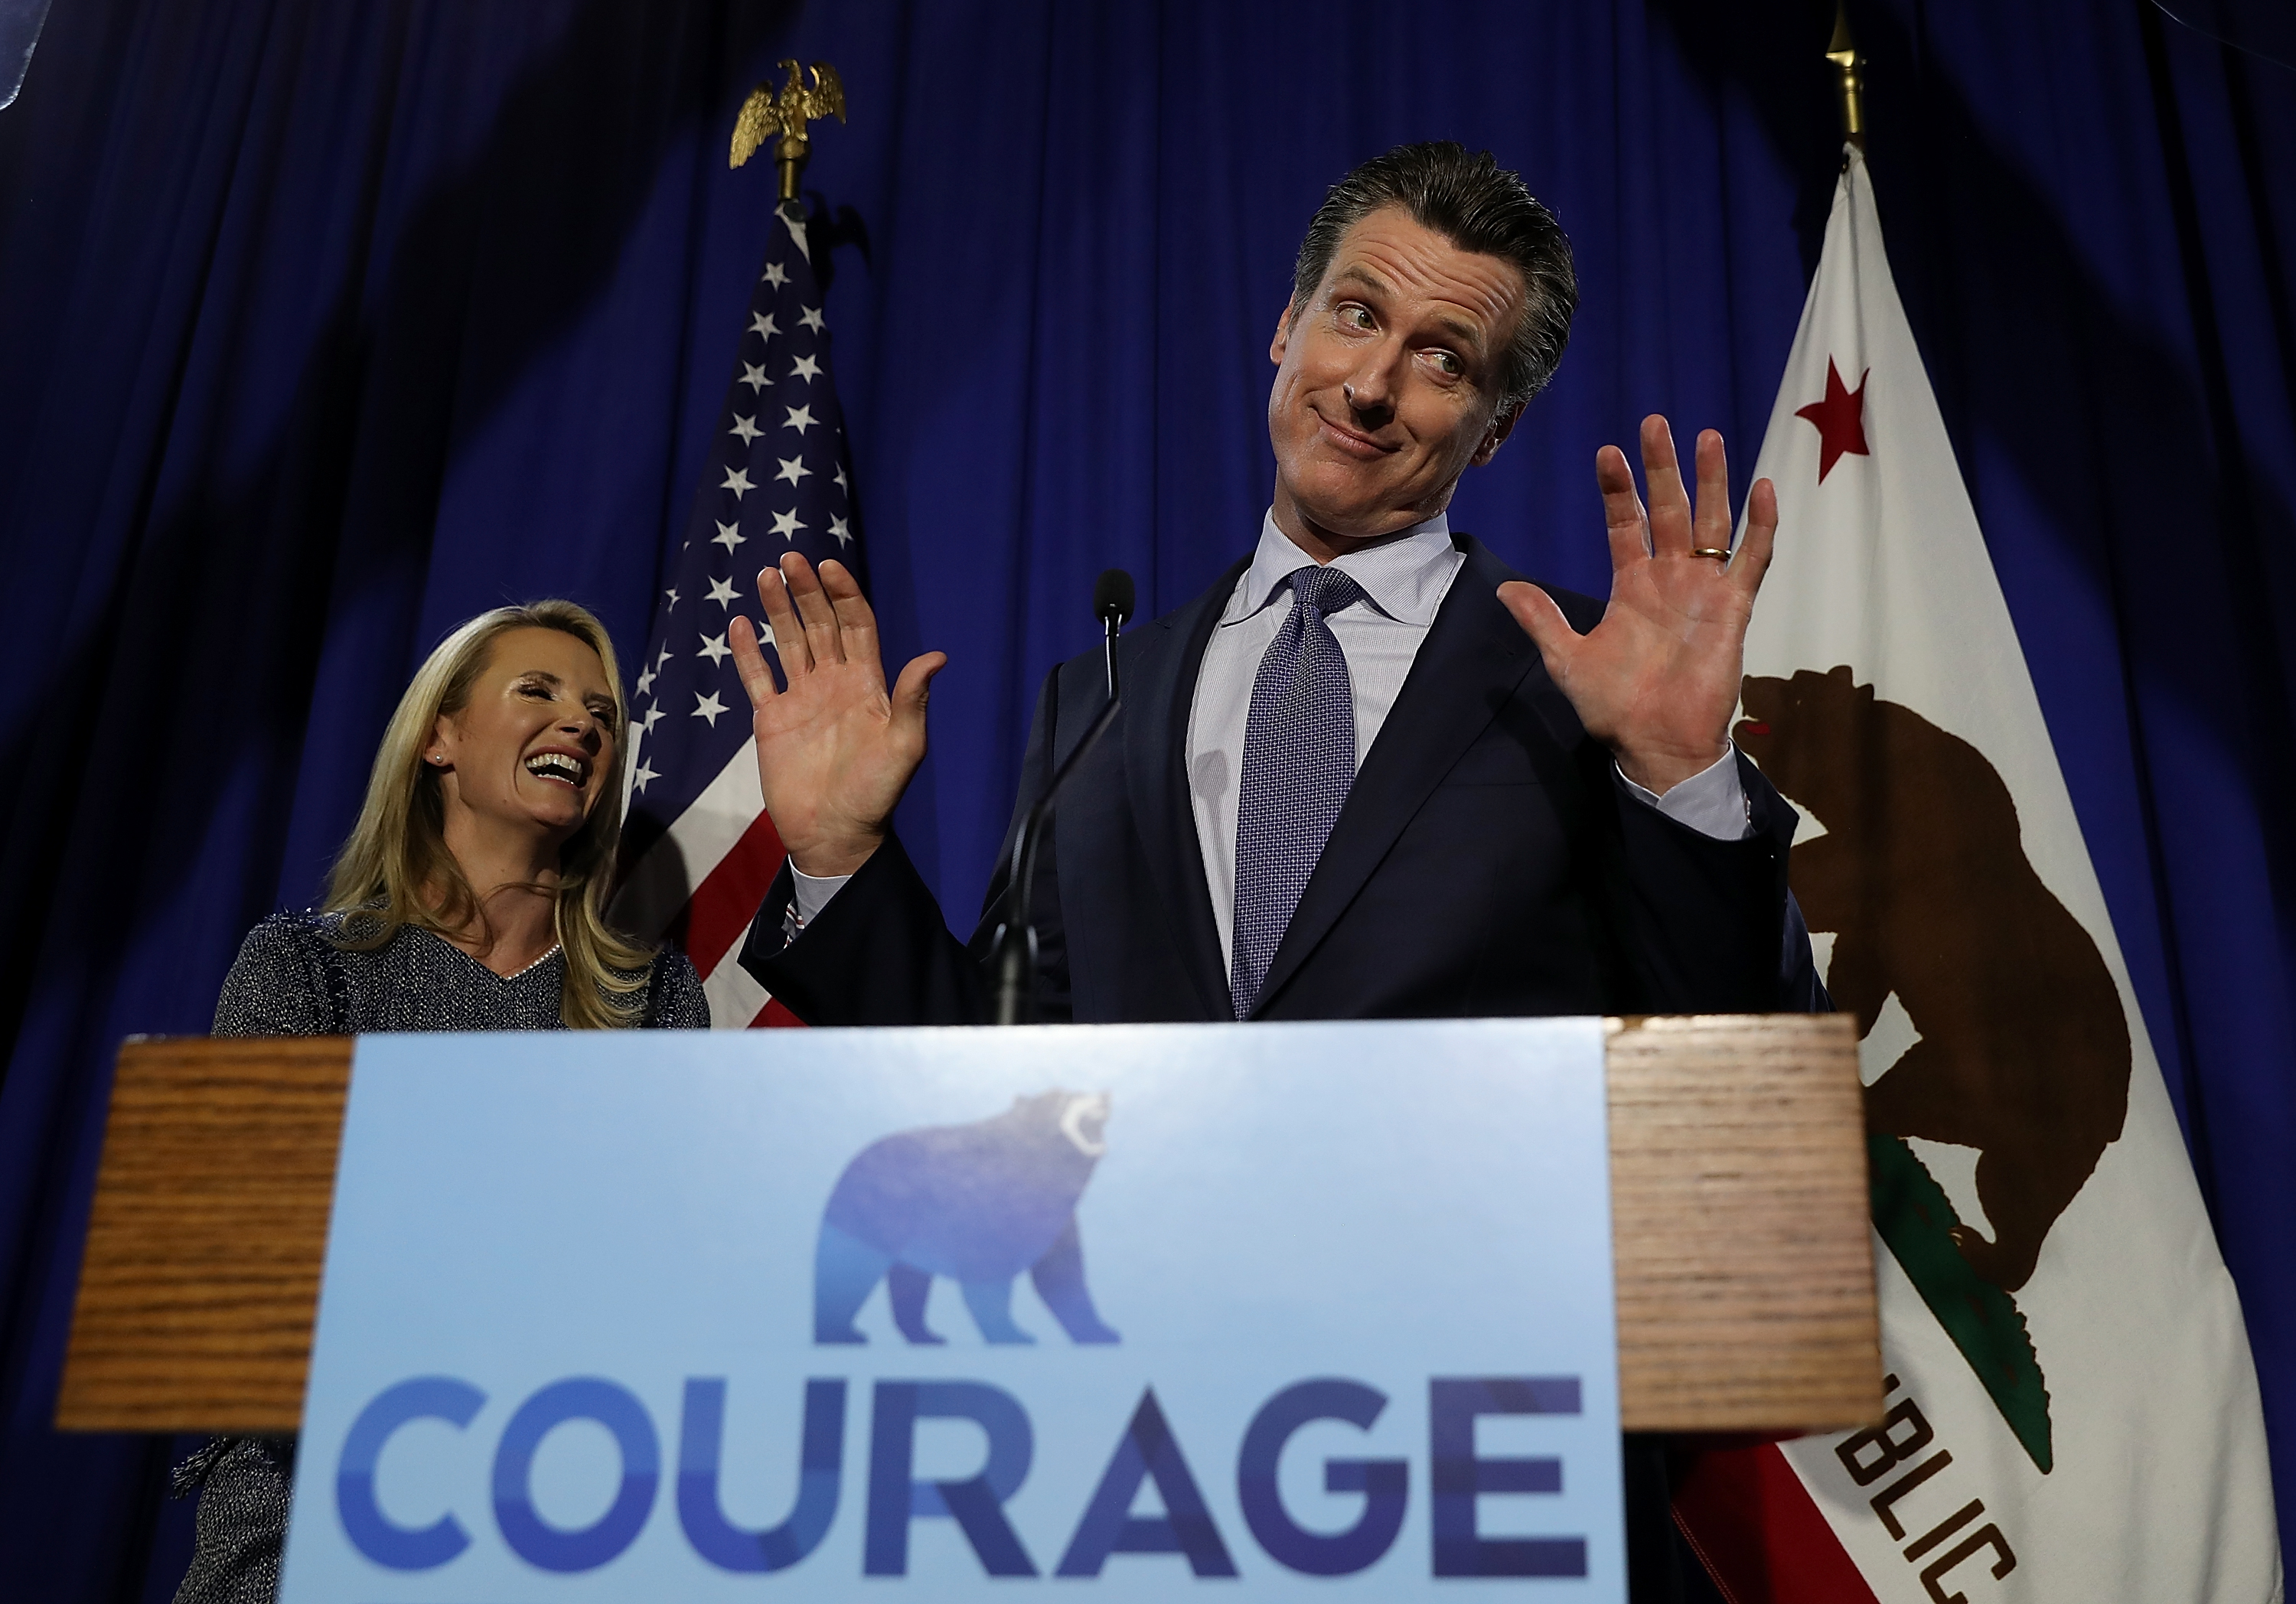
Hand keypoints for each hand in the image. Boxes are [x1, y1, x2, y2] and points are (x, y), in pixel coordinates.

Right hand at [729, 554, 945, 877]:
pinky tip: (739, 623)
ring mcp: (801, 698)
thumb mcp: (904, 746)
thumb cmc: (876, 793)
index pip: (856, 625)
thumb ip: (912, 699)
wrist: (834, 833)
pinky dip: (747, 651)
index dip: (844, 594)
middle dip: (807, 591)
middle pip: (820, 624)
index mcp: (868, 684)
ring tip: (766, 575)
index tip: (829, 567)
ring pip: (788, 642)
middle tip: (791, 559)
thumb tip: (937, 656)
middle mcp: (834, 683)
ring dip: (778, 609)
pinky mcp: (772, 719)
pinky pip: (757, 676)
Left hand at [1498, 415, 1776, 793]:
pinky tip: (1763, 489)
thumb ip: (1542, 620)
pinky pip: (1751, 560)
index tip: (1608, 452)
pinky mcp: (1733, 608)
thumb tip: (1502, 590)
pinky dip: (1760, 527)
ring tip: (1707, 437)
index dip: (1619, 489)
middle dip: (1663, 468)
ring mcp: (1704, 590)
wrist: (1656, 745)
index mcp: (1632, 586)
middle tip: (1655, 423)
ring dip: (1711, 481)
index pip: (1626, 524)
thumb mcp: (1567, 659)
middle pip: (1670, 510)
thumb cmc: (1614, 707)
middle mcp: (1670, 579)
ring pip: (1712, 523)